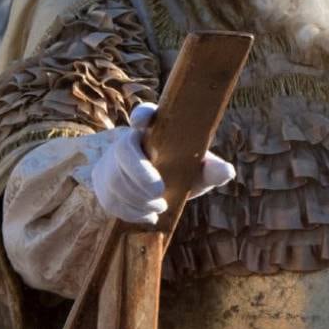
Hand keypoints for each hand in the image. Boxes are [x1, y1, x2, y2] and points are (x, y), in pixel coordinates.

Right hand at [90, 103, 236, 225]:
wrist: (158, 190)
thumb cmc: (182, 172)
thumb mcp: (199, 171)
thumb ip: (212, 170)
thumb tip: (226, 171)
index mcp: (154, 130)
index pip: (144, 114)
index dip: (141, 115)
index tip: (142, 121)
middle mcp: (128, 141)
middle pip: (123, 153)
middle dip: (139, 175)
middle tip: (159, 193)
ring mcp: (110, 161)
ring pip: (115, 179)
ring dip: (138, 199)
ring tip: (160, 206)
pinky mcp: (102, 183)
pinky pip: (109, 199)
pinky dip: (131, 211)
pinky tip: (148, 215)